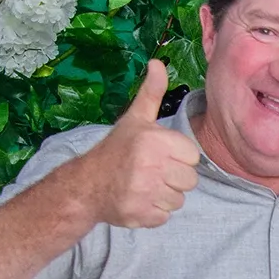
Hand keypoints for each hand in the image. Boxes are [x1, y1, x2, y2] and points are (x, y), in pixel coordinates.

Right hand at [79, 62, 199, 228]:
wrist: (86, 185)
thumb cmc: (117, 150)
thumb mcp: (135, 118)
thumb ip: (152, 92)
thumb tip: (158, 62)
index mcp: (154, 141)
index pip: (192, 157)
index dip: (178, 157)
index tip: (158, 155)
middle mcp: (150, 166)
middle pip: (190, 180)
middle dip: (173, 178)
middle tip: (150, 172)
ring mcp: (144, 193)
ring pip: (179, 200)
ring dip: (164, 195)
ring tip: (144, 185)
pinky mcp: (140, 215)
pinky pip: (165, 216)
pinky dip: (154, 212)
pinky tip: (139, 199)